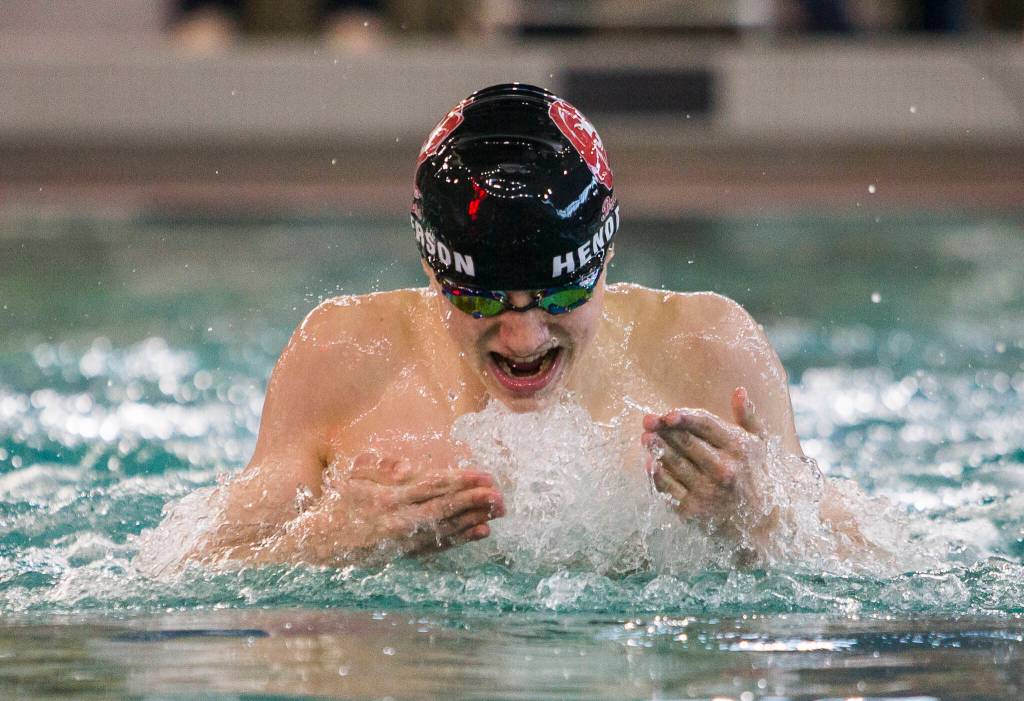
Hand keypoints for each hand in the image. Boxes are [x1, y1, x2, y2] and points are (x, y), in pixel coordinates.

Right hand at [303, 452, 504, 563]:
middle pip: (445, 508)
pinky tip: (481, 531)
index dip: (460, 481)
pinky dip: (462, 539)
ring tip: (498, 510)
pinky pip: (439, 546)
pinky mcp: (407, 553)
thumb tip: (406, 467)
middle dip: (474, 501)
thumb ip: (379, 467)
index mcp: (388, 498)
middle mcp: (399, 520)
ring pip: (446, 528)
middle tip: (500, 495)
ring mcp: (404, 540)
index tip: (483, 476)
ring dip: (474, 519)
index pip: (431, 486)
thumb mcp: (354, 477)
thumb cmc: (341, 502)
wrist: (322, 542)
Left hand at [642, 387, 768, 528]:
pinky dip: (656, 475)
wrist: (760, 526)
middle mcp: (723, 469)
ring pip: (674, 463)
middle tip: (647, 421)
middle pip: (685, 442)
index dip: (683, 417)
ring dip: (656, 448)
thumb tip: (739, 390)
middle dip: (663, 429)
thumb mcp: (760, 446)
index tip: (667, 414)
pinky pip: (668, 488)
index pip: (705, 424)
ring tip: (645, 437)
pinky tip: (649, 463)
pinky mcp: (693, 511)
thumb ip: (748, 417)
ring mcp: (707, 491)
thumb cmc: (756, 477)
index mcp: (738, 449)